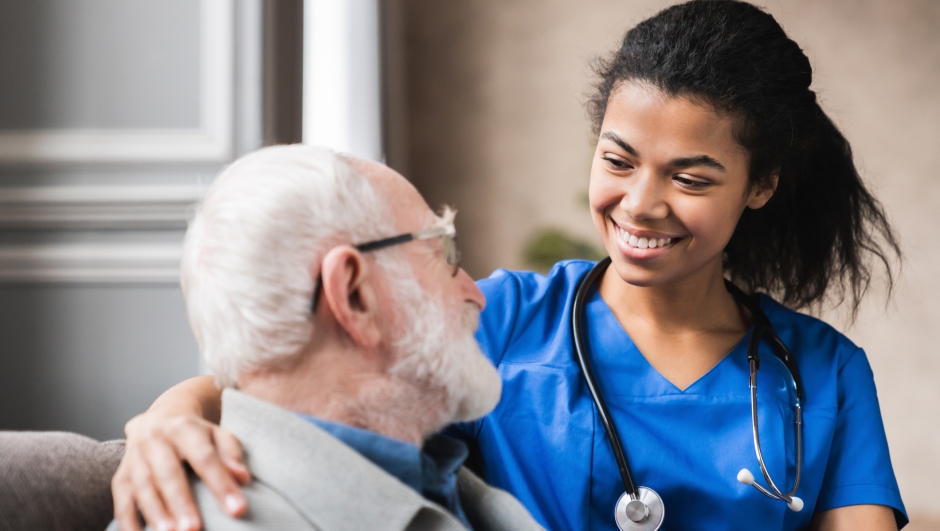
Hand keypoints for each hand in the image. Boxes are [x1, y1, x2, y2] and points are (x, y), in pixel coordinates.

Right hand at [112, 411, 251, 530]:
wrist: (157, 421)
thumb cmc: (196, 436)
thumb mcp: (218, 436)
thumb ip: (231, 455)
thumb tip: (242, 478)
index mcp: (184, 428)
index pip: (205, 457)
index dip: (221, 484)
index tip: (238, 510)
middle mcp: (155, 440)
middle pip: (168, 472)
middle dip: (181, 502)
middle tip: (194, 529)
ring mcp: (134, 458)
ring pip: (142, 486)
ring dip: (155, 513)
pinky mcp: (120, 477)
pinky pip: (121, 501)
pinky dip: (128, 522)